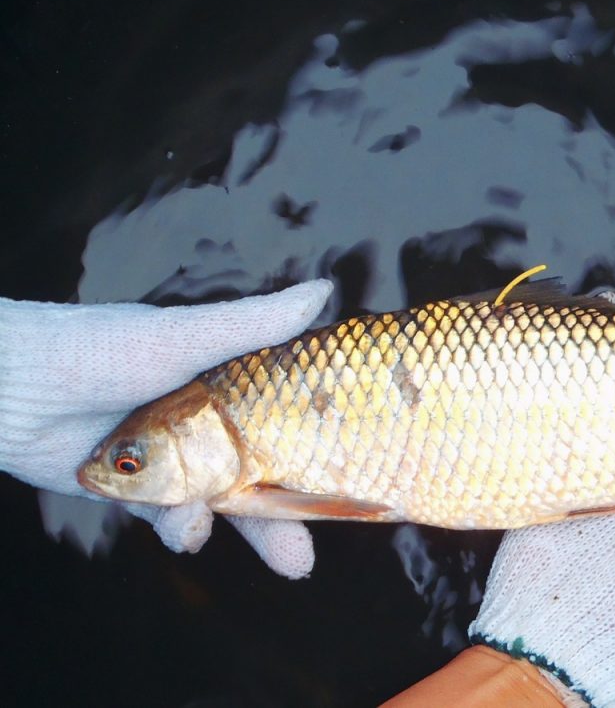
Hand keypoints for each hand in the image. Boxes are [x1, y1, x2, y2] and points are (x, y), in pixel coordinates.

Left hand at [0, 281, 332, 577]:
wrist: (6, 388)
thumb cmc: (96, 347)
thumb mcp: (184, 337)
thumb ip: (255, 324)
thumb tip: (324, 291)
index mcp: (224, 384)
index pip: (284, 420)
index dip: (315, 451)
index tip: (347, 480)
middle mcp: (203, 424)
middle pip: (258, 476)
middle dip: (284, 520)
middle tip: (304, 556)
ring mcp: (170, 460)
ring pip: (220, 506)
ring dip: (243, 535)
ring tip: (265, 557)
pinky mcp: (135, 491)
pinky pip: (171, 520)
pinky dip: (183, 529)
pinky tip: (187, 530)